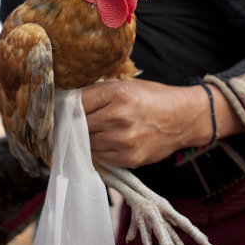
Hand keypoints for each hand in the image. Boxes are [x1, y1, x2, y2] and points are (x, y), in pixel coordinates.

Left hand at [81, 79, 243, 168]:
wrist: (183, 118)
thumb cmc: (152, 98)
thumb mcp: (125, 86)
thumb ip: (98, 94)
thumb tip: (67, 104)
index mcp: (117, 94)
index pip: (77, 103)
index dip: (66, 106)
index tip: (61, 109)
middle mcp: (119, 118)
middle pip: (78, 125)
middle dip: (75, 123)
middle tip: (75, 122)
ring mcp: (123, 141)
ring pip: (88, 143)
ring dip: (88, 138)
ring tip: (98, 130)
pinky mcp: (129, 159)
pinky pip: (101, 156)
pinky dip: (101, 149)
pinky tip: (110, 140)